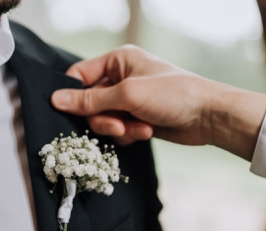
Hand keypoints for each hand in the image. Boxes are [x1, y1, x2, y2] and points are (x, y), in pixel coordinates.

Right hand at [52, 45, 265, 159]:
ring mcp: (128, 100)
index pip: (79, 76)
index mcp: (117, 61)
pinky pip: (118, 130)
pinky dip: (129, 135)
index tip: (69, 113)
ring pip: (103, 120)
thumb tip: (56, 100)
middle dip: (104, 119)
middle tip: (119, 126)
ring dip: (119, 129)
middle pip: (90, 103)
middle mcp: (120, 78)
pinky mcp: (136, 118)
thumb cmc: (173, 94)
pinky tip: (146, 132)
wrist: (208, 116)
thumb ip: (90, 100)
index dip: (73, 95)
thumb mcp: (128, 95)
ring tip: (140, 129)